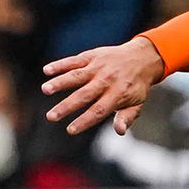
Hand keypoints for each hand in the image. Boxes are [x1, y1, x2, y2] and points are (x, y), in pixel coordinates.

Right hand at [42, 38, 166, 135]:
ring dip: (60, 82)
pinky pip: (74, 60)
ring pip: (77, 76)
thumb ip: (126, 117)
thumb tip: (119, 131)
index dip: (85, 120)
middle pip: (84, 95)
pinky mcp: (92, 56)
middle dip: (67, 106)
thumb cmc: (136, 85)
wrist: (142, 57)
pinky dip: (61, 65)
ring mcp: (98, 67)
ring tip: (45, 89)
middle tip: (51, 116)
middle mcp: (106, 80)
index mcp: (118, 94)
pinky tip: (47, 70)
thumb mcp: (137, 103)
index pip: (98, 110)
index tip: (71, 130)